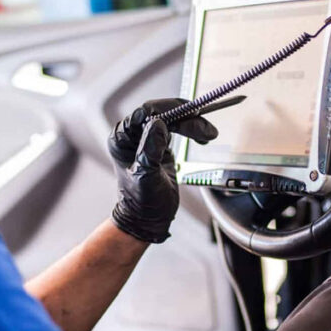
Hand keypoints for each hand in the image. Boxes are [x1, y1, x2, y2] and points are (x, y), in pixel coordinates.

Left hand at [108, 99, 217, 242]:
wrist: (147, 221)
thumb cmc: (142, 204)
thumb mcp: (147, 177)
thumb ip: (150, 150)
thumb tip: (158, 123)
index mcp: (122, 139)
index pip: (145, 112)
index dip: (169, 109)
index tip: (190, 113)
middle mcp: (132, 136)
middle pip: (161, 113)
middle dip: (186, 118)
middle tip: (206, 129)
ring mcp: (145, 139)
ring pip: (171, 119)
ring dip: (191, 123)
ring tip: (209, 135)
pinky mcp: (158, 144)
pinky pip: (176, 128)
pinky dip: (191, 130)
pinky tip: (202, 137)